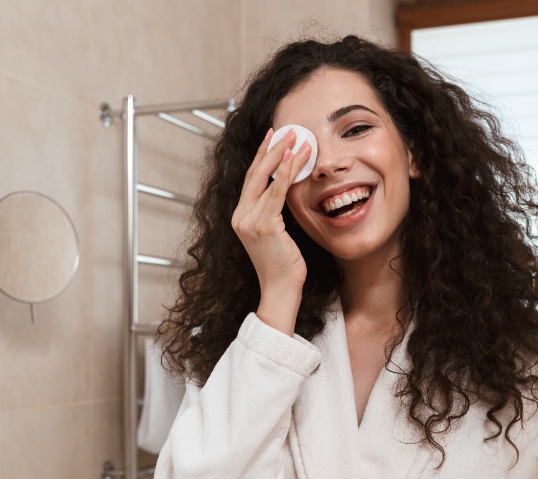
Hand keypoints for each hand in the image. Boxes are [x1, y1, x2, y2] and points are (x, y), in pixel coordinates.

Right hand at [231, 127, 312, 335]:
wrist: (279, 289)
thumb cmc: (282, 265)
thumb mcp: (276, 233)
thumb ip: (274, 212)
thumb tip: (286, 189)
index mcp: (240, 217)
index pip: (252, 179)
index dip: (262, 156)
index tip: (273, 137)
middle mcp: (240, 217)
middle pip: (255, 174)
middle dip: (271, 148)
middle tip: (287, 130)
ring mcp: (249, 221)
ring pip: (266, 179)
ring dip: (283, 155)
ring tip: (298, 138)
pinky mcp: (264, 226)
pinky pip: (276, 193)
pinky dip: (286, 173)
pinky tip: (295, 158)